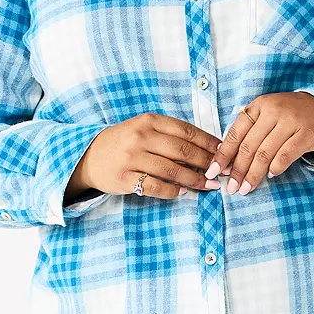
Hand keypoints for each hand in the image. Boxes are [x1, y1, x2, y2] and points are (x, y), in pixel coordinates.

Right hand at [77, 113, 224, 199]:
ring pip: (172, 170)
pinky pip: (155, 186)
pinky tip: (182, 192)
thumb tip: (206, 151)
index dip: (209, 142)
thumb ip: (170, 136)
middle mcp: (141, 137)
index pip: (186, 131)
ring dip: (195, 180)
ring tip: (209, 186)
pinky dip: (172, 191)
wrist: (88, 156)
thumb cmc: (124, 142)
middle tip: (221, 172)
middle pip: (183, 151)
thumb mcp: (144, 129)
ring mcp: (131, 158)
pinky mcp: (124, 178)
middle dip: (207, 163)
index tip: (224, 152)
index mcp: (149, 120)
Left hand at [206, 92, 313, 195]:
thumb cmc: (289, 116)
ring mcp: (291, 121)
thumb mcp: (267, 116)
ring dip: (253, 174)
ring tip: (246, 188)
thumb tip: (226, 161)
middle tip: (231, 187)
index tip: (213, 171)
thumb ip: (249, 132)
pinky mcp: (307, 133)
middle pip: (249, 146)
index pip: (236, 133)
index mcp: (259, 105)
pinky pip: (286, 155)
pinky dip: (276, 167)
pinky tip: (271, 176)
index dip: (223, 155)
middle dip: (237, 170)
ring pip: (265, 153)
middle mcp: (274, 110)